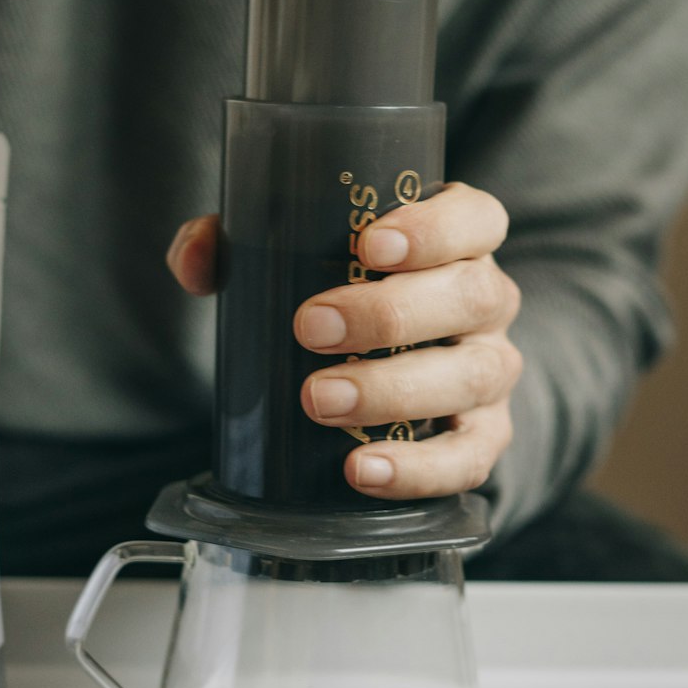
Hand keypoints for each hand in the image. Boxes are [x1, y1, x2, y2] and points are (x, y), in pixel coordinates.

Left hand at [167, 183, 521, 499]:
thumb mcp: (296, 251)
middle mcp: (488, 299)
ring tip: (319, 400)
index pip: (477, 218)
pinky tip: (361, 469)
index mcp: (460, 238)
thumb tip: (196, 257)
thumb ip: (239, 241)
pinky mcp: (484, 434)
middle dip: (390, 314)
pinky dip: (417, 469)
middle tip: (311, 328)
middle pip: (473, 295)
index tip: (371, 244)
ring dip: (393, 391)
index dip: (435, 228)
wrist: (386, 363)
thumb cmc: (342, 290)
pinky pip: (468, 457)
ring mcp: (491, 368)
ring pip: (473, 376)